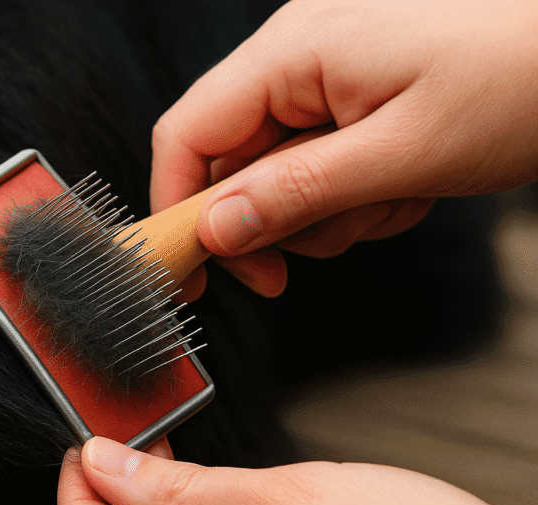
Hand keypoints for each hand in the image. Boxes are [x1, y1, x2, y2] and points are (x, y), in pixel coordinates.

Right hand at [152, 0, 537, 298]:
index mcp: (293, 51)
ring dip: (325, 213)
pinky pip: (317, 164)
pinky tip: (402, 186)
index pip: (188, 134)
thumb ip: (296, 194)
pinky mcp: (350, 95)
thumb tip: (215, 231)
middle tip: (319, 250)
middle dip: (274, 220)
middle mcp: (296, 55)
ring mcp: (324, 74)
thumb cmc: (520, 78)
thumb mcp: (401, 154)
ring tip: (391, 200)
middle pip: (231, 162)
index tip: (193, 275)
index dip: (177, 210)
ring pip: (276, 174)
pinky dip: (352, 194)